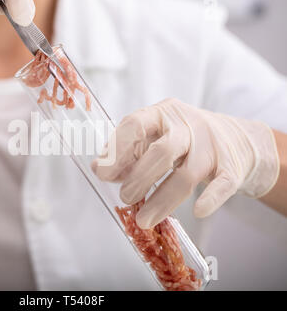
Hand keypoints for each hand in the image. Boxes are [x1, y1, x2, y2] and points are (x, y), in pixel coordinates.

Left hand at [92, 98, 279, 228]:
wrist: (235, 138)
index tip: (103, 174)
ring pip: (187, 175)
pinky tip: (197, 211)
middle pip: (162, 152)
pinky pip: (223, 184)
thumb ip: (127, 152)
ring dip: (162, 201)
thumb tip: (100, 168)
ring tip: (144, 219)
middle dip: (139, 178)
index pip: (135, 125)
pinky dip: (210, 199)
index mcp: (161, 114)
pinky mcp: (232, 166)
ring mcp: (212, 145)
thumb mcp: (153, 137)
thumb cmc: (183, 139)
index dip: (117, 151)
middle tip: (126, 198)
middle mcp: (188, 125)